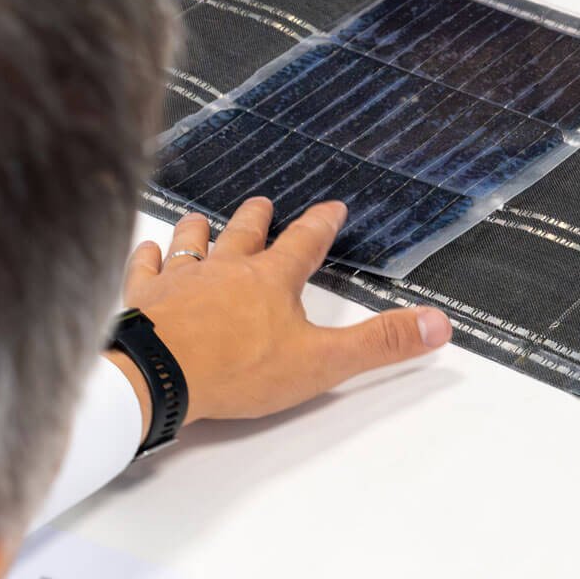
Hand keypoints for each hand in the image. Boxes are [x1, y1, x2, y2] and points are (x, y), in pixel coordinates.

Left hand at [118, 198, 452, 424]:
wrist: (157, 376)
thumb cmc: (236, 369)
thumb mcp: (322, 362)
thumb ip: (379, 343)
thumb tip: (437, 323)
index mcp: (272, 280)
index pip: (304, 243)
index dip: (320, 224)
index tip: (331, 207)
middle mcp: (226, 268)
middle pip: (245, 234)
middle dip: (257, 218)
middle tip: (262, 203)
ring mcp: (180, 280)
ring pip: (193, 243)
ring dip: (201, 230)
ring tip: (201, 219)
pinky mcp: (142, 299)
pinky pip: (145, 268)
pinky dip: (148, 256)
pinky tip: (147, 249)